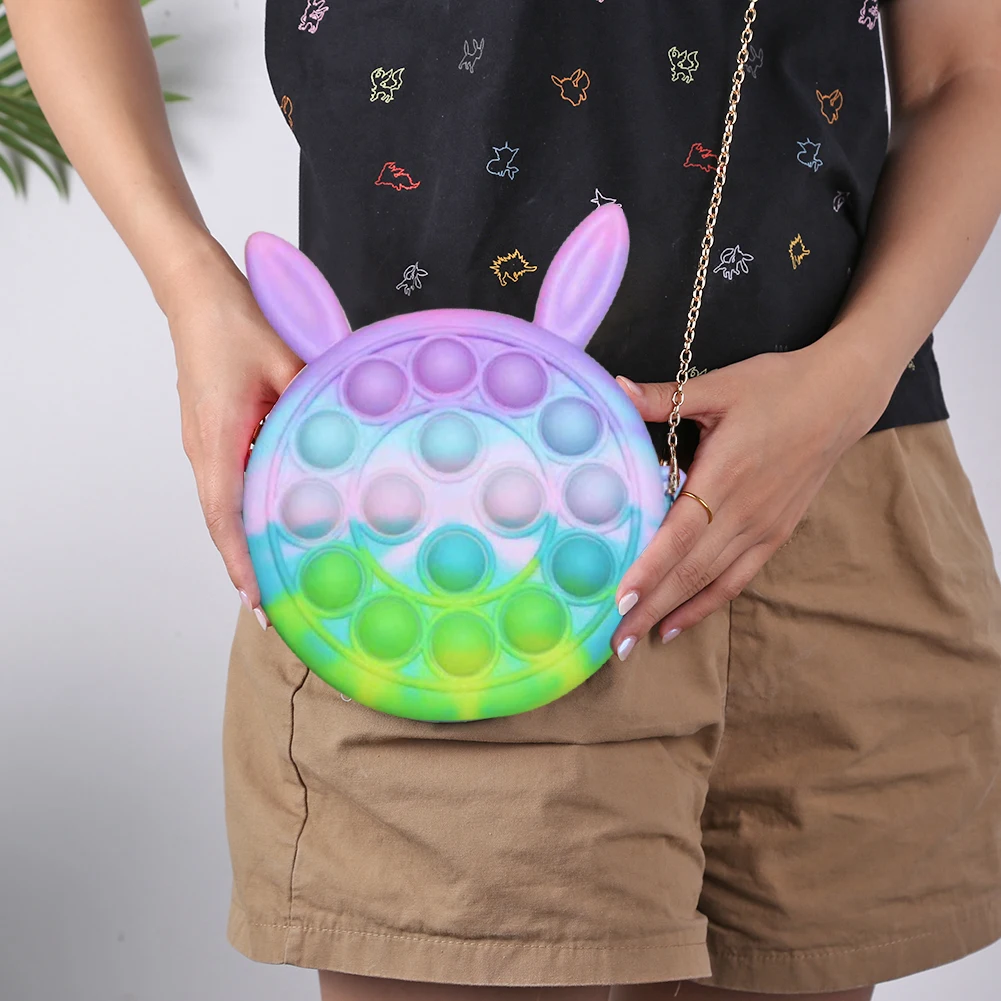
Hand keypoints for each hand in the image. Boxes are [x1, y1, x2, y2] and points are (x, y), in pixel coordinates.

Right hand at [163, 243, 302, 625]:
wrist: (195, 291)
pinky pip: (227, 482)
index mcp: (217, 437)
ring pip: (223, 506)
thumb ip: (313, 402)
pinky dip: (245, 511)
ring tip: (275, 576)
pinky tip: (273, 519)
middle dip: (244, 567)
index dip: (239, 562)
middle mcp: (204, 448)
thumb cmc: (233, 321)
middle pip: (221, 522)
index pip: (224, 516)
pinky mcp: (212, 433)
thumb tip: (346, 433)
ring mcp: (205, 442)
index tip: (256, 600)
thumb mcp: (286, 360)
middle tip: (274, 608)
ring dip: (244, 542)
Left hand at [610, 337, 896, 659]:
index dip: (649, 569)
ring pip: (710, 581)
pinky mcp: (775, 534)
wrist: (841, 398)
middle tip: (614, 642)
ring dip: (672, 613)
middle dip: (649, 608)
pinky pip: (737, 579)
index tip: (619, 600)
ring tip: (636, 643)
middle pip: (689, 570)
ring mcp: (763, 528)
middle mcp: (745, 511)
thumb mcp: (718, 386)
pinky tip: (677, 624)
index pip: (680, 534)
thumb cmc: (777, 387)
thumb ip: (662, 397)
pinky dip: (706, 604)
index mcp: (725, 475)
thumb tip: (615, 391)